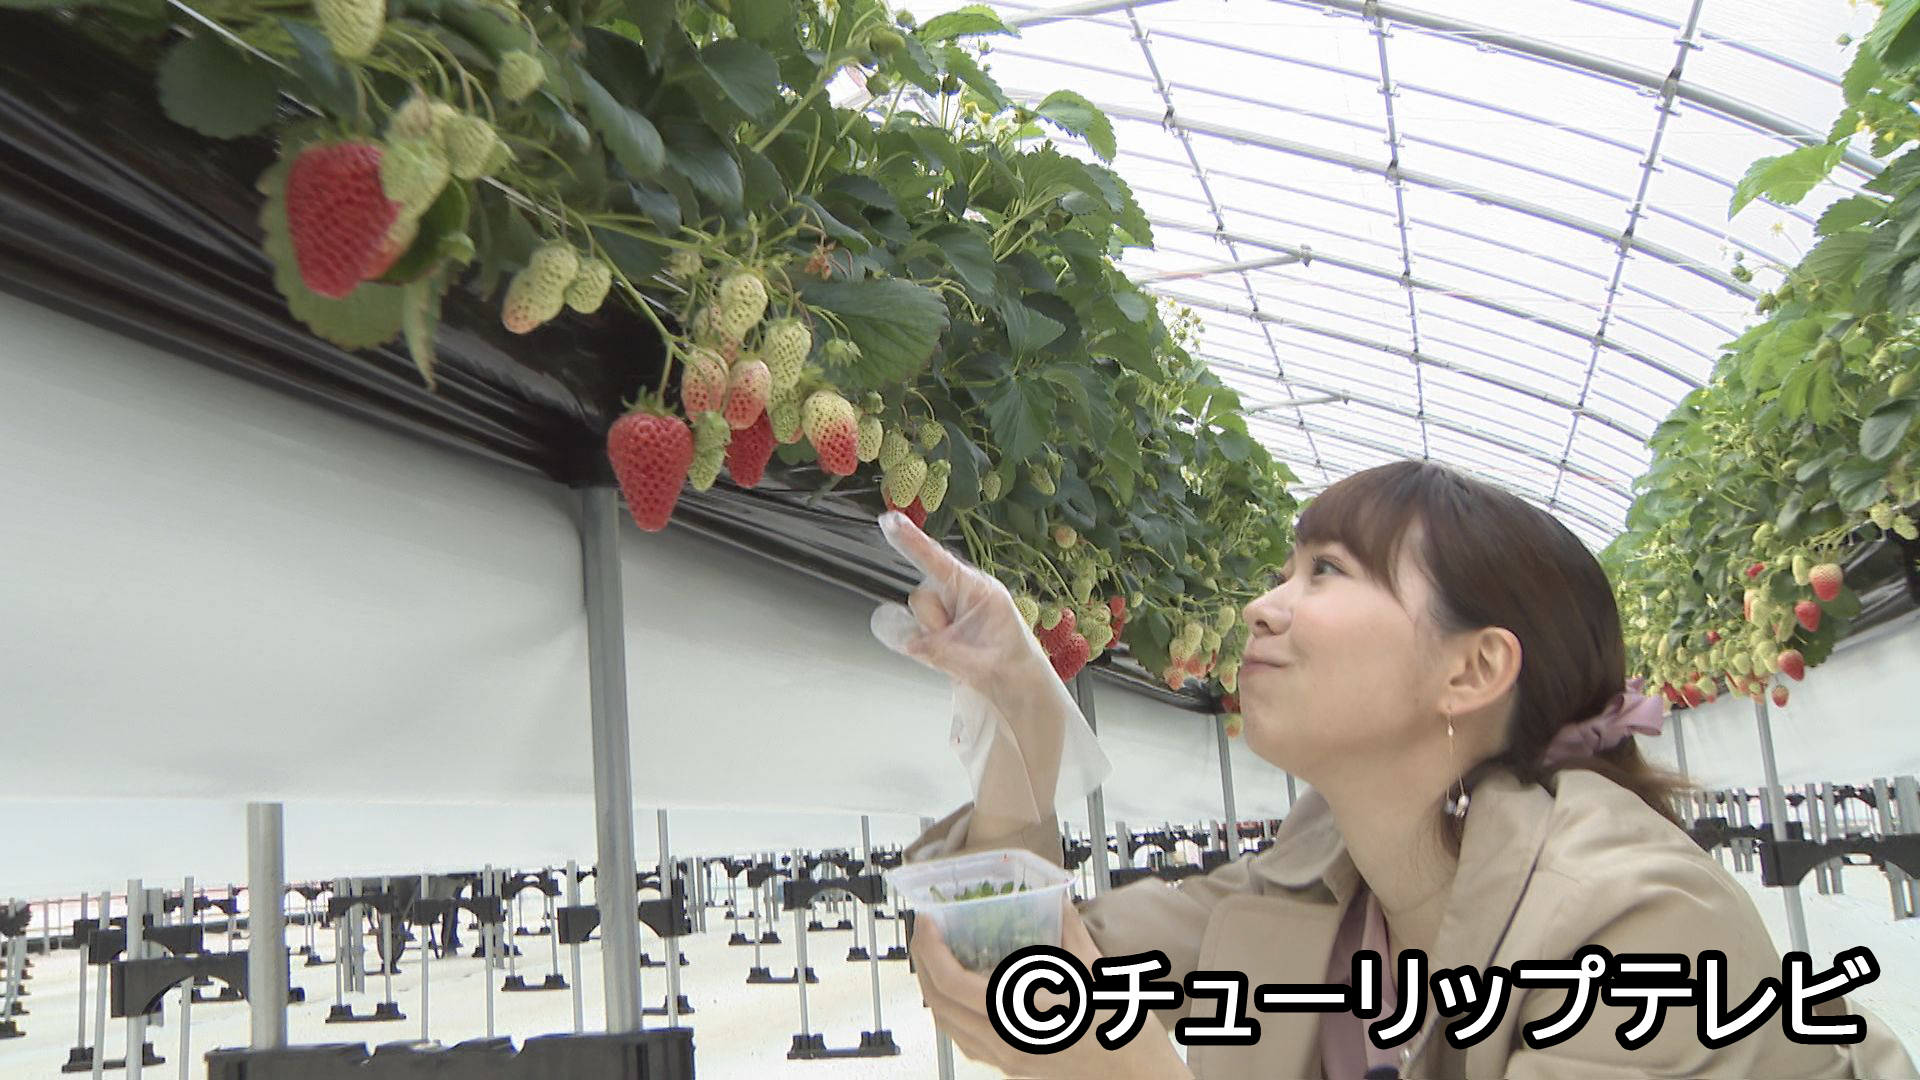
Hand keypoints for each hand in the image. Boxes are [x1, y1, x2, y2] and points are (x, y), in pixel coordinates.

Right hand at [872, 511, 1050, 687]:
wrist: (1020, 693)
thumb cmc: (1014, 672)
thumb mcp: (984, 667)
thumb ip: (946, 653)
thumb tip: (912, 642)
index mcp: (981, 592)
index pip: (940, 561)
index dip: (912, 540)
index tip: (889, 520)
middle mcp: (963, 596)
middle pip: (922, 596)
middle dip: (931, 624)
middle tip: (958, 649)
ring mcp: (951, 612)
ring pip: (917, 616)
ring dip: (931, 638)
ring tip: (960, 656)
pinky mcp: (941, 629)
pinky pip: (916, 631)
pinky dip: (923, 645)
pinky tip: (945, 656)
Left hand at [910, 896, 1191, 1079]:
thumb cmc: (1124, 1032)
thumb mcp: (1098, 972)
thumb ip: (1070, 931)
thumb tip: (1055, 898)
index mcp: (1019, 1014)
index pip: (952, 983)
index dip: (930, 949)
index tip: (927, 920)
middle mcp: (1004, 1041)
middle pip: (939, 1005)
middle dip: (923, 965)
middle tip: (928, 934)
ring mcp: (1007, 1059)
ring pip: (949, 1027)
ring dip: (934, 991)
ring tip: (941, 958)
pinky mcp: (1014, 1069)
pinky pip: (967, 1042)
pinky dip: (954, 1014)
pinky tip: (968, 995)